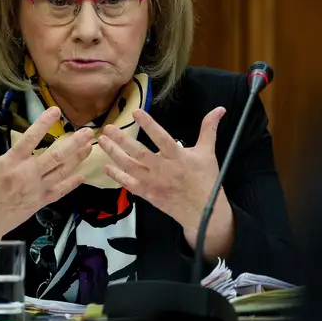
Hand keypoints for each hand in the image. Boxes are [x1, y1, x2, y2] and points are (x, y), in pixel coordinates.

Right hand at [0, 107, 92, 240]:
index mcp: (12, 161)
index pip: (30, 138)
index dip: (43, 123)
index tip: (56, 110)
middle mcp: (28, 174)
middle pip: (56, 155)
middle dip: (74, 143)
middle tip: (88, 131)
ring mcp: (37, 188)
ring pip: (62, 171)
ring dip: (77, 159)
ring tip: (89, 147)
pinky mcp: (41, 201)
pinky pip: (60, 191)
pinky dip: (72, 184)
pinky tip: (83, 176)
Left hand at [98, 107, 234, 257]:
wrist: (202, 211)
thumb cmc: (205, 179)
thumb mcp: (208, 152)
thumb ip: (209, 129)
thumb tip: (219, 109)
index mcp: (178, 157)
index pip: (162, 138)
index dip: (149, 126)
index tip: (136, 113)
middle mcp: (163, 169)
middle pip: (139, 153)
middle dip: (122, 140)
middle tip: (108, 127)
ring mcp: (153, 183)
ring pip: (130, 167)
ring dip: (114, 154)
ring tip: (102, 141)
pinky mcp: (148, 194)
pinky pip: (129, 184)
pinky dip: (117, 176)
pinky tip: (106, 166)